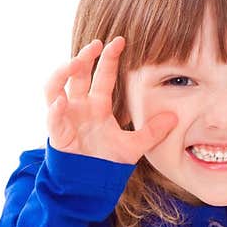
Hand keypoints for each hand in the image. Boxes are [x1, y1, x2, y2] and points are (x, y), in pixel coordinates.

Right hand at [45, 36, 178, 163]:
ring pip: (55, 87)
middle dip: (84, 56)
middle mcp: (79, 106)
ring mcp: (65, 117)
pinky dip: (54, 110)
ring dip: (62, 73)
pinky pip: (52, 118)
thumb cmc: (107, 164)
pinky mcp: (57, 134)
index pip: (102, 75)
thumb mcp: (134, 146)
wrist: (91, 186)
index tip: (119, 41)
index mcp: (97, 105)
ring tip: (74, 63)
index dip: (108, 58)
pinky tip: (60, 102)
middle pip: (77, 74)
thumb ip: (152, 132)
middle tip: (96, 44)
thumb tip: (174, 117)